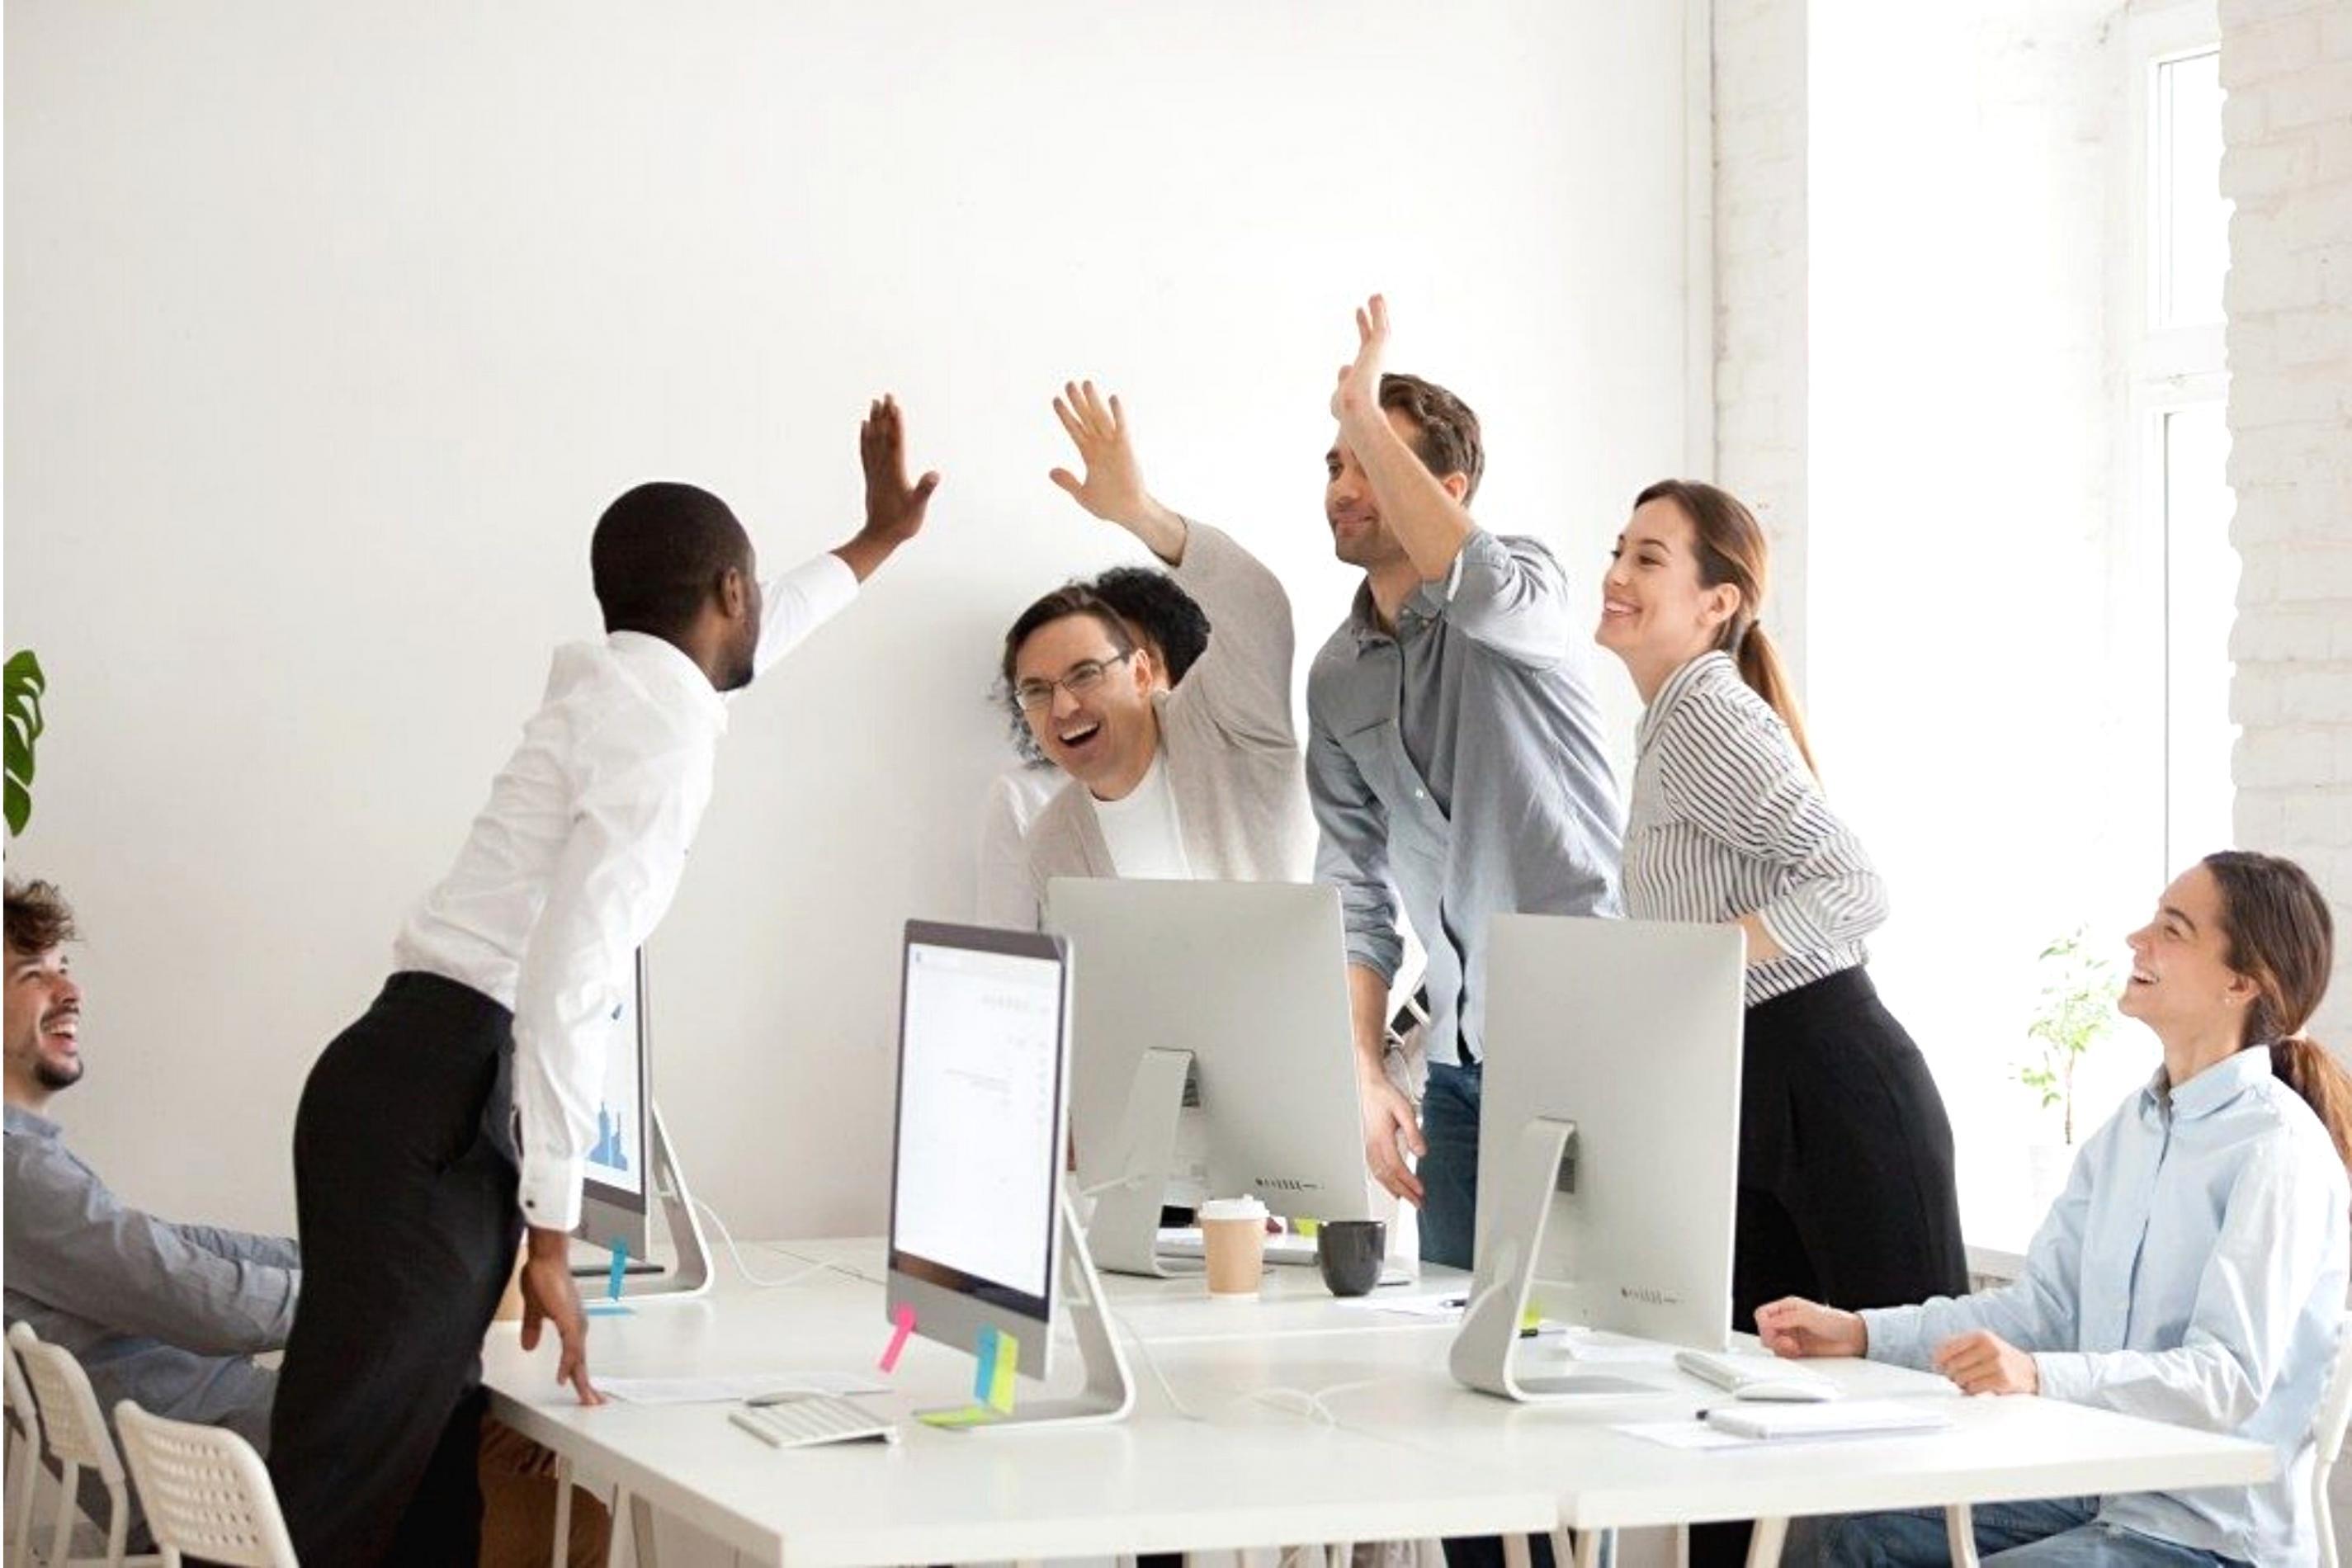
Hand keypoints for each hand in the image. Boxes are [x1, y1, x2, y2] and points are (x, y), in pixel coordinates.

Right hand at [519, 1227, 603, 1405]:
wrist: (545, 1259)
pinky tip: (563, 1377)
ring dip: (581, 1380)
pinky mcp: (569, 1320)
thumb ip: (532, 1328)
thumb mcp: (534, 1310)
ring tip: (586, 1399)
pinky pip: (570, 1348)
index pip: (576, 1357)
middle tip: (594, 1404)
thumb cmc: (542, 1277)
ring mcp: (575, 1323)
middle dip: (586, 1385)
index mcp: (571, 1325)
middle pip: (582, 1362)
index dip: (578, 1376)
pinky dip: (567, 1364)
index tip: (583, 1393)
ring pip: (579, 1359)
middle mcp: (577, 1326)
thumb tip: (529, 1346)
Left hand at [859, 392, 940, 534]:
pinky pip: (866, 452)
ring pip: (872, 440)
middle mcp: (882, 469)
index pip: (895, 442)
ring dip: (874, 421)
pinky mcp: (870, 477)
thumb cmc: (902, 525)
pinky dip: (864, 437)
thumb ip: (924, 490)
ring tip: (874, 404)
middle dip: (884, 415)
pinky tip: (864, 427)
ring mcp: (874, 472)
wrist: (879, 537)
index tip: (896, 405)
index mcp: (894, 473)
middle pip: (882, 436)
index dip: (896, 423)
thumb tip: (935, 474)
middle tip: (885, 395)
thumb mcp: (917, 509)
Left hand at [1329, 294, 1389, 423]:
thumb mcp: (1342, 391)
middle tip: (1373, 299)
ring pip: (1382, 328)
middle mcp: (1375, 362)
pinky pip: (1380, 326)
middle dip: (1376, 317)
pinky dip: (1378, 312)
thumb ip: (1344, 378)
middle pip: (1378, 334)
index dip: (1363, 328)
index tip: (1358, 312)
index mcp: (1366, 371)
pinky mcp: (1378, 348)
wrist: (1353, 409)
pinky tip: (1374, 298)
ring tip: (1375, 295)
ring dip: (1379, 311)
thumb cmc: (1345, 408)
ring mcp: (1378, 355)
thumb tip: (1343, 366)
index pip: (1366, 345)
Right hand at [1357, 1069, 1425, 1205]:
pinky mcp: (1369, 1145)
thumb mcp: (1405, 1110)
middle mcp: (1373, 1145)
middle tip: (1417, 1203)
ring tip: (1406, 1199)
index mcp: (1381, 1137)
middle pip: (1387, 1176)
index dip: (1408, 1181)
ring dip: (1393, 1189)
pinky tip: (1391, 1186)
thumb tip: (1421, 1152)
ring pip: (1379, 1174)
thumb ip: (1413, 1132)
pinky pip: (1374, 1169)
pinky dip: (1383, 1181)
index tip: (1420, 1191)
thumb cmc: (1386, 1096)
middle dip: (1403, 1191)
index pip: (1395, 1166)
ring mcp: (1369, 1146)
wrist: (1370, 1087)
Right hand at [1754, 1296, 1866, 1358]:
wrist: (1853, 1338)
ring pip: (1773, 1344)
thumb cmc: (1836, 1321)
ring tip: (1794, 1348)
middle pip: (1765, 1331)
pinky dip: (1787, 1355)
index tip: (1771, 1332)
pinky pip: (1783, 1354)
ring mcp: (1792, 1336)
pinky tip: (1798, 1352)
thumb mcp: (1809, 1315)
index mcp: (1787, 1308)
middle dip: (1773, 1338)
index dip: (1763, 1324)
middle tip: (1786, 1342)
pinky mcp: (1798, 1350)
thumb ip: (1786, 1319)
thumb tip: (1767, 1324)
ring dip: (1781, 1348)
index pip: (1763, 1314)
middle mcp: (1787, 1322)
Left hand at [1933, 1330, 2039, 1395]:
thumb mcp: (1983, 1345)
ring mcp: (1997, 1363)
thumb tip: (1935, 1359)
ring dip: (1962, 1384)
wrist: (2031, 1372)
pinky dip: (1972, 1391)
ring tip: (1970, 1383)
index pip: (1947, 1346)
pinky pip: (1974, 1388)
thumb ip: (1960, 1348)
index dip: (1938, 1359)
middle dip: (1951, 1375)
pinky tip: (1977, 1388)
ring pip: (1962, 1378)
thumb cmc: (2001, 1359)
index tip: (1938, 1367)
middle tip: (1957, 1378)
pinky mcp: (2003, 1379)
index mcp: (1980, 1335)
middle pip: (1952, 1365)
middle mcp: (1989, 1346)